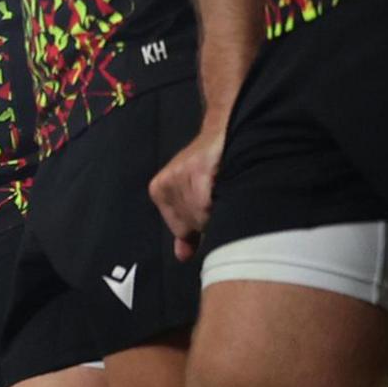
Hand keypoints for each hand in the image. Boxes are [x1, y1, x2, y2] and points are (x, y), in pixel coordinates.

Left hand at [149, 124, 223, 262]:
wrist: (226, 129)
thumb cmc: (212, 168)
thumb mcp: (193, 200)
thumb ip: (186, 230)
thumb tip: (183, 256)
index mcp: (160, 192)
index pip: (182, 230)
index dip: (203, 225)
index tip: (214, 211)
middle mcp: (165, 185)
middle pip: (194, 223)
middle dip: (212, 217)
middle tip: (223, 198)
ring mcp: (179, 176)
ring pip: (203, 214)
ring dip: (221, 206)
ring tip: (226, 186)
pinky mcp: (196, 168)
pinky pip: (210, 202)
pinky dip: (223, 197)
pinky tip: (227, 182)